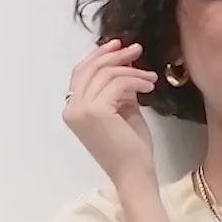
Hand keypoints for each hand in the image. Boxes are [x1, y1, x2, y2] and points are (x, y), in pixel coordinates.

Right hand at [61, 39, 156, 185]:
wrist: (134, 175)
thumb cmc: (130, 149)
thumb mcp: (122, 111)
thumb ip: (118, 88)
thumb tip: (123, 63)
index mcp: (73, 110)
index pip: (82, 73)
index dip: (99, 56)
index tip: (119, 46)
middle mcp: (71, 108)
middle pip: (91, 68)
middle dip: (115, 55)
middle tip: (136, 49)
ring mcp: (81, 109)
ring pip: (106, 73)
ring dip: (131, 70)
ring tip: (150, 77)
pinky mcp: (95, 110)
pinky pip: (117, 83)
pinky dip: (136, 80)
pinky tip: (149, 84)